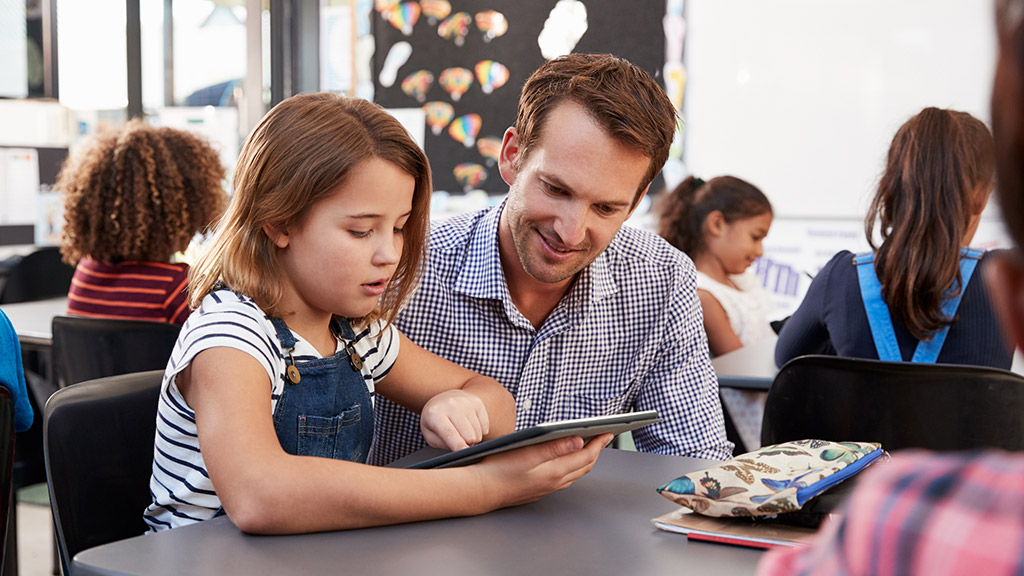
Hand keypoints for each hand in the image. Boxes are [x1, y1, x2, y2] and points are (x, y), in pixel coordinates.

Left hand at [420, 390, 489, 450]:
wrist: (442, 400)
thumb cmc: (434, 421)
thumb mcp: (428, 434)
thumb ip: (442, 443)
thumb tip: (460, 449)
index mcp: (435, 413)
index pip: (449, 432)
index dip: (457, 444)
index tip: (464, 452)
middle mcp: (451, 404)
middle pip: (468, 434)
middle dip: (466, 443)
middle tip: (458, 440)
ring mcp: (466, 402)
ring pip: (477, 432)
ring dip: (472, 438)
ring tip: (462, 432)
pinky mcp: (477, 402)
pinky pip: (485, 426)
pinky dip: (479, 431)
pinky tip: (470, 426)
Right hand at [473, 433, 613, 508]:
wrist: (480, 490)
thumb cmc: (498, 469)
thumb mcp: (527, 453)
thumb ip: (555, 447)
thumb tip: (579, 441)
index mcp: (554, 472)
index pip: (586, 456)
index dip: (599, 443)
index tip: (608, 431)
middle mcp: (553, 483)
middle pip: (584, 465)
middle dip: (596, 450)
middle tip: (603, 436)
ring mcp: (546, 488)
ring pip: (575, 473)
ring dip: (585, 459)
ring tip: (589, 446)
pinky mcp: (539, 490)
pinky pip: (564, 478)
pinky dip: (572, 466)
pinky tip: (567, 460)